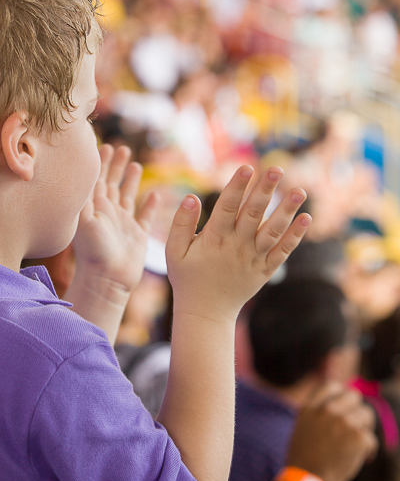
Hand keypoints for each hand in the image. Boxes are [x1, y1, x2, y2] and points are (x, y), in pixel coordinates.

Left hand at [71, 144, 157, 300]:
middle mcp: (108, 213)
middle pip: (111, 183)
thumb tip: (84, 169)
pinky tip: (155, 194)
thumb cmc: (93, 252)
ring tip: (135, 164)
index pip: (97, 178)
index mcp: (95, 207)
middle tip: (122, 148)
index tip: (103, 144)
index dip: (100, 162)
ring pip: (127, 196)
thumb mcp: (85, 220)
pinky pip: (145, 217)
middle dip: (115, 166)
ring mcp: (123, 224)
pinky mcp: (137, 236)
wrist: (106, 281)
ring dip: (131, 180)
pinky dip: (149, 206)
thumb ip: (85, 195)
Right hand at [165, 164, 309, 321]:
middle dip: (265, 190)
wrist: (206, 313)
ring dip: (287, 210)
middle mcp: (236, 247)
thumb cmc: (187, 278)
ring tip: (300, 190)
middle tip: (277, 169)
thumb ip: (180, 224)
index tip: (246, 167)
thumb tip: (191, 196)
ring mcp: (253, 259)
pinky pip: (283, 252)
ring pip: (273, 231)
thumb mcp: (174, 252)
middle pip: (253, 214)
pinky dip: (295, 236)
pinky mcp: (265, 270)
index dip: (236, 187)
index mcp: (214, 239)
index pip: (227, 208)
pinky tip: (306, 218)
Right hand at [286, 382, 377, 480]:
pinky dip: (369, 450)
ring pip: (366, 415)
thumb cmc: (304, 461)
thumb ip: (318, 414)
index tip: (344, 405)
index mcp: (310, 407)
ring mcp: (343, 422)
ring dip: (364, 429)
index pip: (330, 386)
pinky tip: (362, 459)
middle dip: (356, 410)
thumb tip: (341, 403)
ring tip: (356, 445)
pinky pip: (371, 438)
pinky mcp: (358, 437)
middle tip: (355, 427)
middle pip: (353, 396)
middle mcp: (327, 410)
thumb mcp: (303, 429)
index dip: (340, 393)